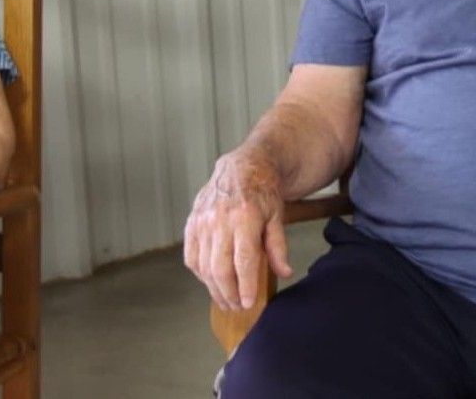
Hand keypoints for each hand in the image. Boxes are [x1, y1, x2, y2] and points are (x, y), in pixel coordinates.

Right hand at [183, 152, 291, 310]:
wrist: (243, 167)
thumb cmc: (263, 193)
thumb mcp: (277, 216)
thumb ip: (278, 246)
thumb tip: (284, 272)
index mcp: (245, 217)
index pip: (243, 260)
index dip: (245, 286)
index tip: (248, 303)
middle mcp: (220, 220)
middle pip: (219, 267)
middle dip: (228, 293)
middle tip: (236, 307)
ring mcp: (202, 221)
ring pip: (203, 265)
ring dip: (213, 288)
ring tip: (224, 301)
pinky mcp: (192, 222)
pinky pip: (191, 255)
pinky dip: (199, 273)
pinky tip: (209, 281)